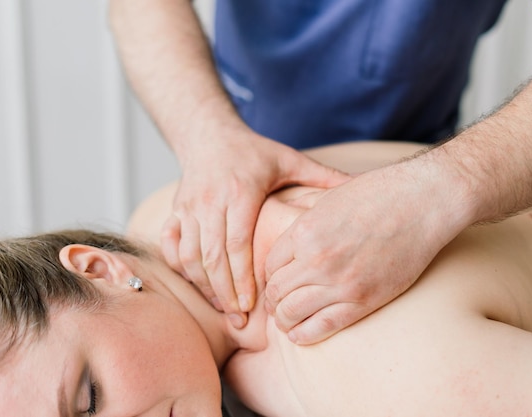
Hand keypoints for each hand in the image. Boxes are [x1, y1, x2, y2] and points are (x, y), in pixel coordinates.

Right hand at [161, 127, 349, 327]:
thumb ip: (322, 176)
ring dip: (204, 285)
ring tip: (223, 308)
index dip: (242, 276)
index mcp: (240, 191)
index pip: (237, 242)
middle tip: (239, 318)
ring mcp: (189, 207)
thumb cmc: (254, 152)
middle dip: (224, 291)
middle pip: (212, 256)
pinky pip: (172, 246)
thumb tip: (359, 186)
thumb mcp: (289, 160)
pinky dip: (181, 269)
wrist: (208, 135)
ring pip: (189, 255)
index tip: (251, 304)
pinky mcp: (176, 211)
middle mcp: (211, 201)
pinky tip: (198, 284)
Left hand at [264, 156, 472, 343]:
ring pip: (293, 313)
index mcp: (304, 231)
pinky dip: (304, 335)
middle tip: (276, 304)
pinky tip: (298, 335)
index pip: (270, 265)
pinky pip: (323, 327)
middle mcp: (317, 259)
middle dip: (272, 301)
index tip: (276, 281)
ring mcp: (340, 283)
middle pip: (277, 292)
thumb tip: (282, 215)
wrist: (422, 203)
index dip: (269, 276)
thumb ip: (303, 211)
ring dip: (284, 320)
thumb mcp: (330, 195)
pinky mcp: (364, 300)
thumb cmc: (377, 194)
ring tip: (287, 320)